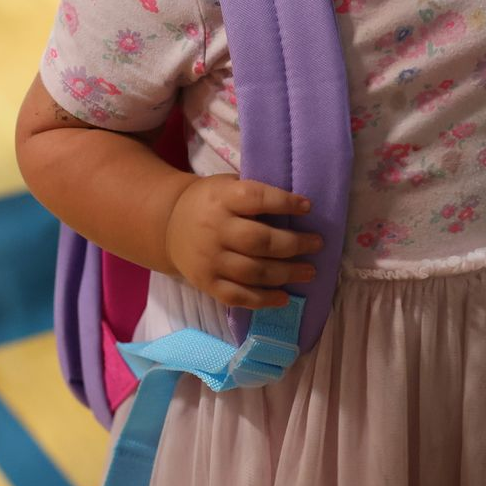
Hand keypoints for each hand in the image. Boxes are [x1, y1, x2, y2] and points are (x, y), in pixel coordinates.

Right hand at [164, 175, 323, 309]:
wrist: (168, 225)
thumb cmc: (211, 202)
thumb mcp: (228, 185)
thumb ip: (256, 193)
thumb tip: (301, 206)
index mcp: (222, 198)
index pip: (256, 198)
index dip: (284, 202)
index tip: (308, 207)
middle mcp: (215, 229)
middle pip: (259, 240)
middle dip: (293, 244)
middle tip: (317, 244)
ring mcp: (210, 259)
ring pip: (253, 271)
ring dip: (286, 274)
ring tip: (310, 271)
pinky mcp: (207, 283)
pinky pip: (237, 296)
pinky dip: (263, 300)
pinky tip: (284, 298)